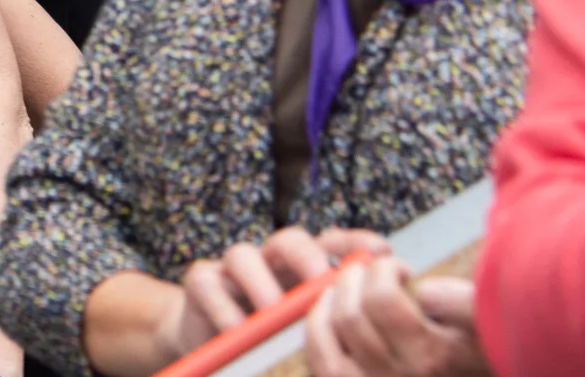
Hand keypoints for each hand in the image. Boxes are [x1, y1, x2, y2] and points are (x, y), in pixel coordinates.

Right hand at [156, 227, 390, 361]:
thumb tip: (381, 317)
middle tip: (319, 281)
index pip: (333, 244)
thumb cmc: (270, 337)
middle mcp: (270, 261)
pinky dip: (223, 307)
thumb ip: (335, 317)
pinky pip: (208, 284)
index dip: (356, 243)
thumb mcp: (307, 329)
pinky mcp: (202, 283)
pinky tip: (238, 329)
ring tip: (272, 309)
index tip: (382, 253)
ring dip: (260, 281)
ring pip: (243, 254)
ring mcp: (233, 270)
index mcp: (303, 268)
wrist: (213, 345)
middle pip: (289, 240)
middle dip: (307, 256)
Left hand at [306, 257, 490, 376]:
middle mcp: (399, 376)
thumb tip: (424, 291)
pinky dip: (317, 329)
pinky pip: (320, 360)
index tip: (398, 268)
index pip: (383, 300)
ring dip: (328, 300)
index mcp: (431, 356)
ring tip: (346, 288)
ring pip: (329, 335)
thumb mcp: (484, 325)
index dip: (382, 270)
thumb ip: (463, 303)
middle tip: (366, 271)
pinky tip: (329, 313)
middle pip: (350, 316)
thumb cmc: (472, 351)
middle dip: (352, 279)